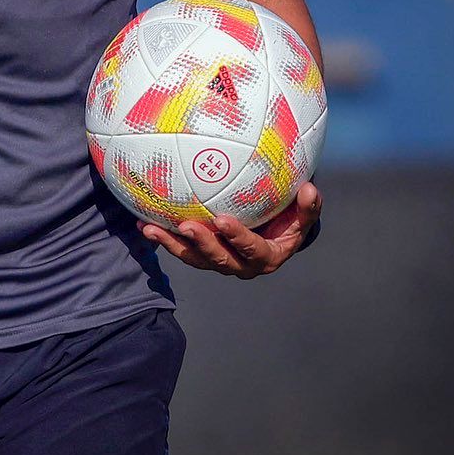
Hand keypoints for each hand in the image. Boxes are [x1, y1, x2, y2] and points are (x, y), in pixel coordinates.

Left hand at [141, 181, 321, 278]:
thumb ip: (308, 207)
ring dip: (171, 244)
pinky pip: (181, 248)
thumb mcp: (303, 217)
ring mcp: (218, 262)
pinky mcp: (202, 256)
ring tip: (151, 228)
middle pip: (217, 259)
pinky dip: (163, 238)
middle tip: (185, 226)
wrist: (275, 238)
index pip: (251, 250)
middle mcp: (240, 265)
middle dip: (200, 244)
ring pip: (193, 258)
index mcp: (266, 257)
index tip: (224, 220)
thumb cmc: (290, 222)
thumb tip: (311, 189)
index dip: (238, 238)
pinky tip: (143, 222)